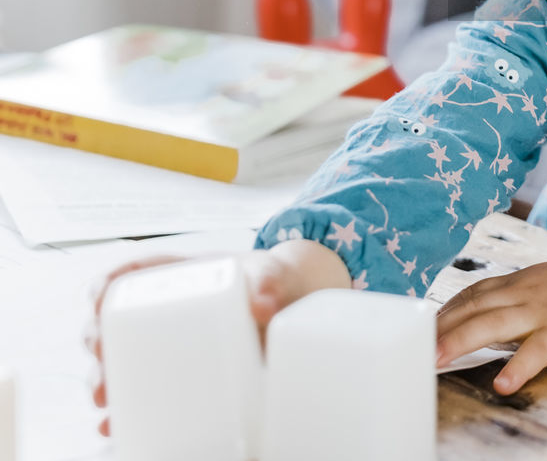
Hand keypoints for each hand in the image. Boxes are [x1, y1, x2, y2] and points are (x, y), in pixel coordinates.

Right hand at [84, 240, 350, 436]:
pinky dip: (125, 411)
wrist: (296, 308)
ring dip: (103, 380)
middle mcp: (164, 311)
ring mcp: (170, 344)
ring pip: (119, 359)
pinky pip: (143, 392)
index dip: (106, 284)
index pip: (130, 273)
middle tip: (100, 358)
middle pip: (113, 320)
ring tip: (104, 401)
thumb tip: (263, 306)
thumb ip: (271, 283)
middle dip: (96, 340)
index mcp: (179, 276)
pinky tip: (116, 427)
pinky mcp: (182, 376)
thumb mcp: (273, 275)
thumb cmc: (275, 284)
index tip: (98, 298)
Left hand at [434, 253, 546, 394]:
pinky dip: (518, 367)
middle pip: (474, 306)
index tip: (424, 323)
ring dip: (461, 340)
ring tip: (437, 359)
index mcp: (523, 281)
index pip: (474, 291)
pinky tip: (502, 384)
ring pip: (493, 324)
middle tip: (412, 344)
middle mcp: (526, 292)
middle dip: (441, 326)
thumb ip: (523, 296)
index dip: (447, 308)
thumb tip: (495, 313)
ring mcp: (544, 311)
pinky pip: (536, 351)